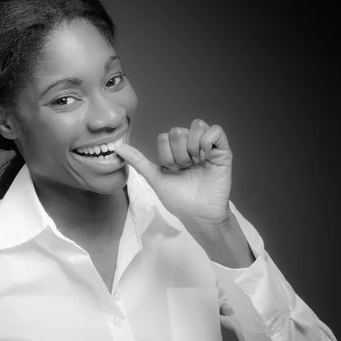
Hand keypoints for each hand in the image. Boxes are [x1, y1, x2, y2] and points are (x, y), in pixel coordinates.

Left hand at [115, 119, 232, 224]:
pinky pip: (215, 131)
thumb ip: (138, 161)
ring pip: (196, 126)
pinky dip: (207, 142)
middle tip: (187, 168)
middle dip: (179, 154)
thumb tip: (117, 148)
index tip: (173, 171)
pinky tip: (206, 157)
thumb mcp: (156, 178)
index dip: (166, 155)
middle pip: (178, 131)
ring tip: (198, 164)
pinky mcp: (222, 150)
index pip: (164, 137)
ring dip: (193, 148)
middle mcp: (190, 145)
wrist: (199, 214)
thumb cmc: (179, 199)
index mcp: (174, 150)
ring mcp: (207, 146)